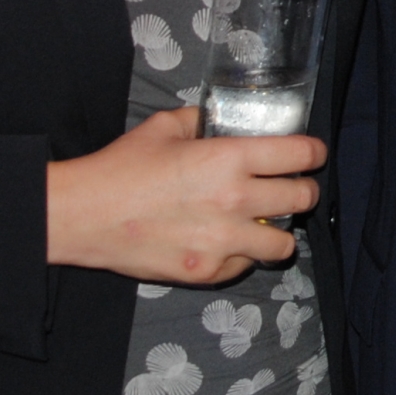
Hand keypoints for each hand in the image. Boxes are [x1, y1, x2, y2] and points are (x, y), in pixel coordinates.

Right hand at [46, 105, 323, 286]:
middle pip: (302, 198)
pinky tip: (224, 241)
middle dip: (302, 190)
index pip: (299, 155)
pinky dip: (241, 255)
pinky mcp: (208, 271)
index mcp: (228, 159)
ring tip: (262, 223)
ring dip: (278, 231)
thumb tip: (217, 123)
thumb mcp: (163, 127)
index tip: (311, 154)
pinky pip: (245, 265)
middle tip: (291, 188)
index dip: (312, 152)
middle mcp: (235, 201)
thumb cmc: (121, 169)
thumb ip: (200, 123)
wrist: (83, 216)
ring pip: (284, 243)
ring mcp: (224, 241)